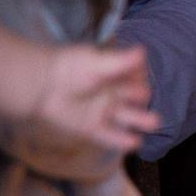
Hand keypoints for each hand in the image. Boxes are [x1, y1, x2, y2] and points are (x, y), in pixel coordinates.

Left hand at [28, 43, 158, 155]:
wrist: (40, 87)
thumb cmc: (69, 69)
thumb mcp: (97, 62)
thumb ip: (121, 62)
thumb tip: (143, 52)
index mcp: (113, 75)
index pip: (135, 76)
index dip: (142, 77)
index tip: (145, 77)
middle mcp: (111, 94)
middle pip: (134, 97)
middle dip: (143, 99)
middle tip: (149, 100)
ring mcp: (102, 111)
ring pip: (127, 118)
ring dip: (141, 121)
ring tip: (155, 123)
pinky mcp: (91, 128)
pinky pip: (110, 136)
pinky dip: (123, 140)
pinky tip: (135, 142)